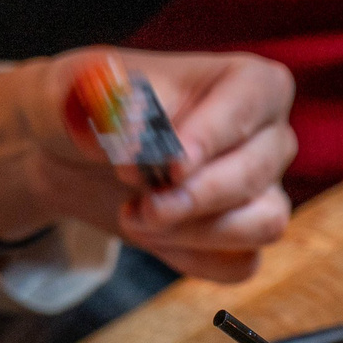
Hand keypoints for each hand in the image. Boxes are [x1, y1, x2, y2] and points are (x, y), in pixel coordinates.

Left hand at [0, 47, 296, 282]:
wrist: (75, 154)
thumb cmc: (89, 106)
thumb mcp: (78, 88)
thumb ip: (106, 103)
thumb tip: (135, 132)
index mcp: (245, 80)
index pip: (252, 99)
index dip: (212, 136)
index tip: (170, 167)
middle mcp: (267, 134)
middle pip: (255, 171)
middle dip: (194, 197)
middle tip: (139, 204)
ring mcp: (263, 189)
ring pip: (261, 222)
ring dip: (195, 232)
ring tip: (136, 217)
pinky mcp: (244, 235)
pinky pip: (240, 262)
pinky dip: (194, 258)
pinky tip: (152, 237)